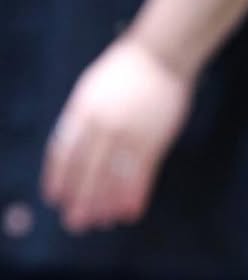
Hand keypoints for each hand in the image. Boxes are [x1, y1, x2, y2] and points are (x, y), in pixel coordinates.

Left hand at [41, 34, 193, 232]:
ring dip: (107, 204)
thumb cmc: (126, 70)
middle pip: (87, 171)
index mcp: (82, 111)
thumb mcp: (92, 89)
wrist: (160, 55)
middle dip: (80, 199)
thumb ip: (83, 118)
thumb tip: (73, 148)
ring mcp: (128, 134)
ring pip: (113, 177)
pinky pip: (140, 175)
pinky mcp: (153, 140)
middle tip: (75, 223)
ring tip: (103, 223)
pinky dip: (134, 195)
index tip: (54, 198)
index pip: (63, 151)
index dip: (58, 178)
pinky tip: (130, 212)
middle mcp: (101, 126)